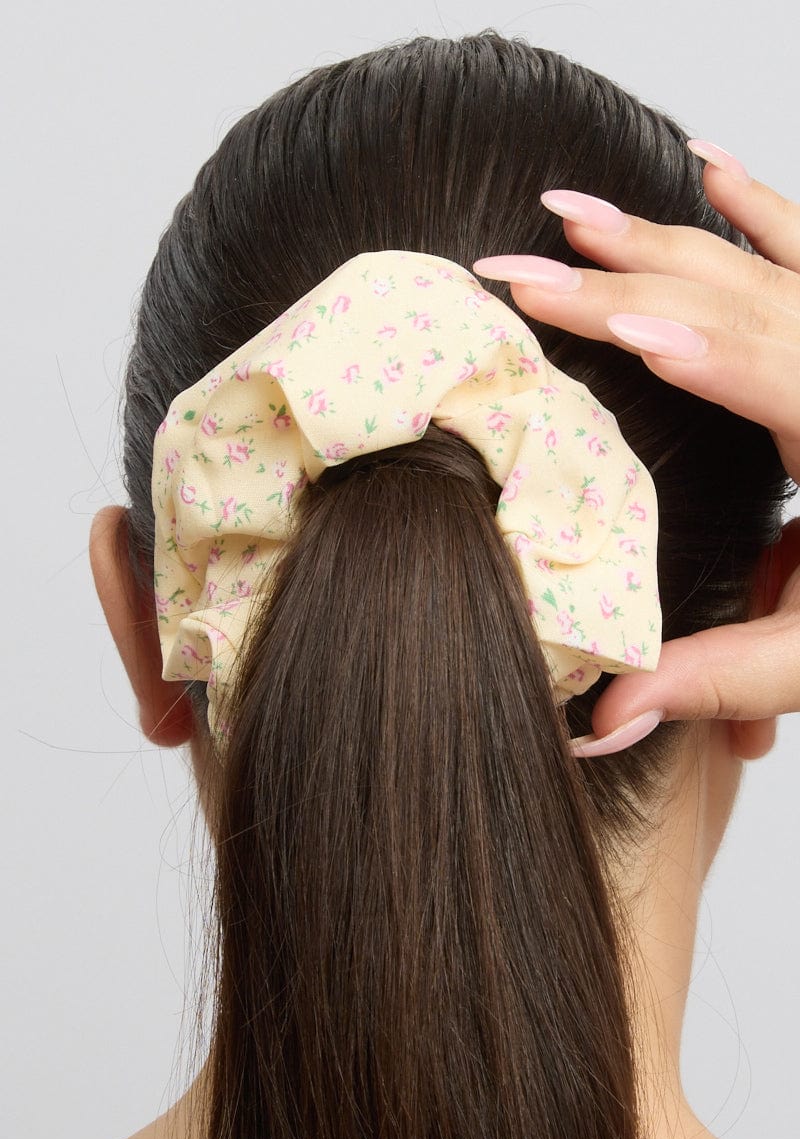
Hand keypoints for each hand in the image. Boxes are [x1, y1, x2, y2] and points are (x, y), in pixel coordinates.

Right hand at [472, 147, 799, 745]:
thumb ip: (716, 679)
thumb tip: (600, 723)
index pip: (758, 367)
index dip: (685, 341)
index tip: (606, 313)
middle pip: (733, 300)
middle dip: (620, 277)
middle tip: (520, 267)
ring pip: (756, 262)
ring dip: (660, 235)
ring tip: (573, 212)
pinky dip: (756, 208)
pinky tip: (711, 167)